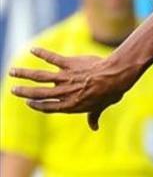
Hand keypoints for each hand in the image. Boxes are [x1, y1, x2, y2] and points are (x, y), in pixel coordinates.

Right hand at [8, 47, 135, 129]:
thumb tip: (94, 128)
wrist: (116, 76)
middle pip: (39, 93)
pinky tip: (32, 49)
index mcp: (70, 105)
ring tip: (12, 71)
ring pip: (39, 76)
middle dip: (24, 92)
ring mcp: (66, 77)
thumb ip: (93, 117)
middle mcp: (64, 92)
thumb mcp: (101, 107)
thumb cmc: (110, 93)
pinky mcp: (70, 64)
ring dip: (24, 74)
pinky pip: (53, 58)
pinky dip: (42, 53)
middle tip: (13, 90)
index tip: (28, 102)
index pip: (48, 107)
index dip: (37, 105)